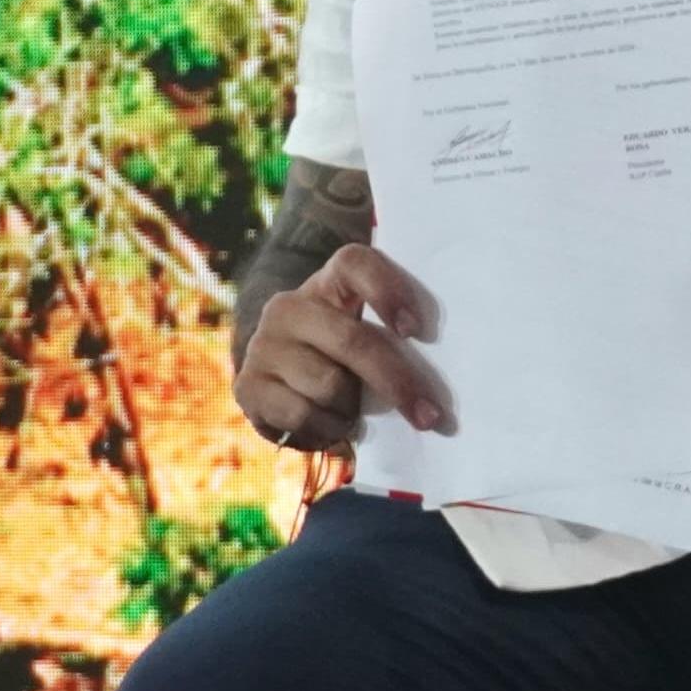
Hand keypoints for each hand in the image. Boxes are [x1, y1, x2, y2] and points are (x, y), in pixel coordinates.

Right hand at [234, 245, 447, 448]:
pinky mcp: (246, 385)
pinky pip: (302, 414)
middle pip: (353, 341)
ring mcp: (263, 345)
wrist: (276, 377)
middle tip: (430, 416)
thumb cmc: (341, 352)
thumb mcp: (364, 330)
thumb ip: (393, 333)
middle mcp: (289, 307)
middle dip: (397, 383)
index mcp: (328, 282)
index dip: (387, 289)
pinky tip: (330, 424)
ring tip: (354, 411)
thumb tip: (444, 370)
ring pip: (329, 385)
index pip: (354, 262)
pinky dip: (327, 428)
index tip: (415, 329)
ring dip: (353, 410)